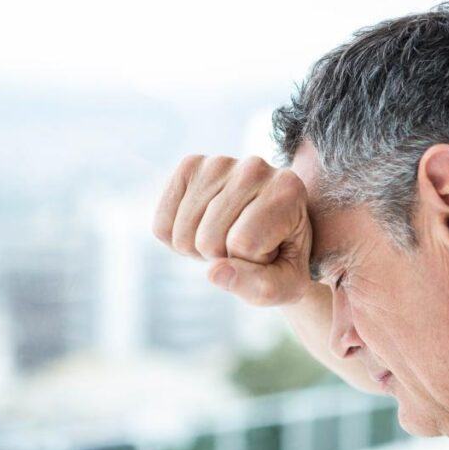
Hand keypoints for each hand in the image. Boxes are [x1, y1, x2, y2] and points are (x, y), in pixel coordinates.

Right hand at [152, 155, 311, 306]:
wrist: (275, 226)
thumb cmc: (283, 259)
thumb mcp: (287, 285)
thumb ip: (260, 286)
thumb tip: (215, 273)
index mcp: (286, 190)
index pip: (244, 245)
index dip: (251, 263)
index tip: (269, 252)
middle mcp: (254, 167)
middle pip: (208, 239)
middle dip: (223, 257)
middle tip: (246, 246)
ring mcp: (218, 163)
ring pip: (183, 235)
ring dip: (200, 249)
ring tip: (227, 236)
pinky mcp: (190, 167)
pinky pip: (161, 225)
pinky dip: (178, 239)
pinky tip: (204, 227)